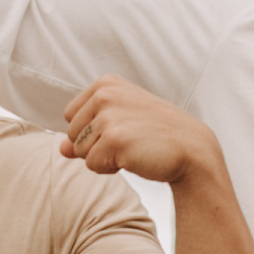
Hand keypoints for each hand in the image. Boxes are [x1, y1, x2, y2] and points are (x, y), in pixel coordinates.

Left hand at [60, 76, 215, 185]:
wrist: (191, 149)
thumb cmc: (157, 134)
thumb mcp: (120, 124)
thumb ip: (87, 132)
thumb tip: (61, 148)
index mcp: (105, 84)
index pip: (71, 116)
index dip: (91, 132)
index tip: (121, 129)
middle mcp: (104, 94)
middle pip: (72, 134)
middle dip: (94, 146)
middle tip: (129, 141)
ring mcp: (108, 116)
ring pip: (80, 151)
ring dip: (102, 158)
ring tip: (132, 148)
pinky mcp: (113, 139)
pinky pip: (92, 165)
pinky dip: (110, 169)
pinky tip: (133, 158)